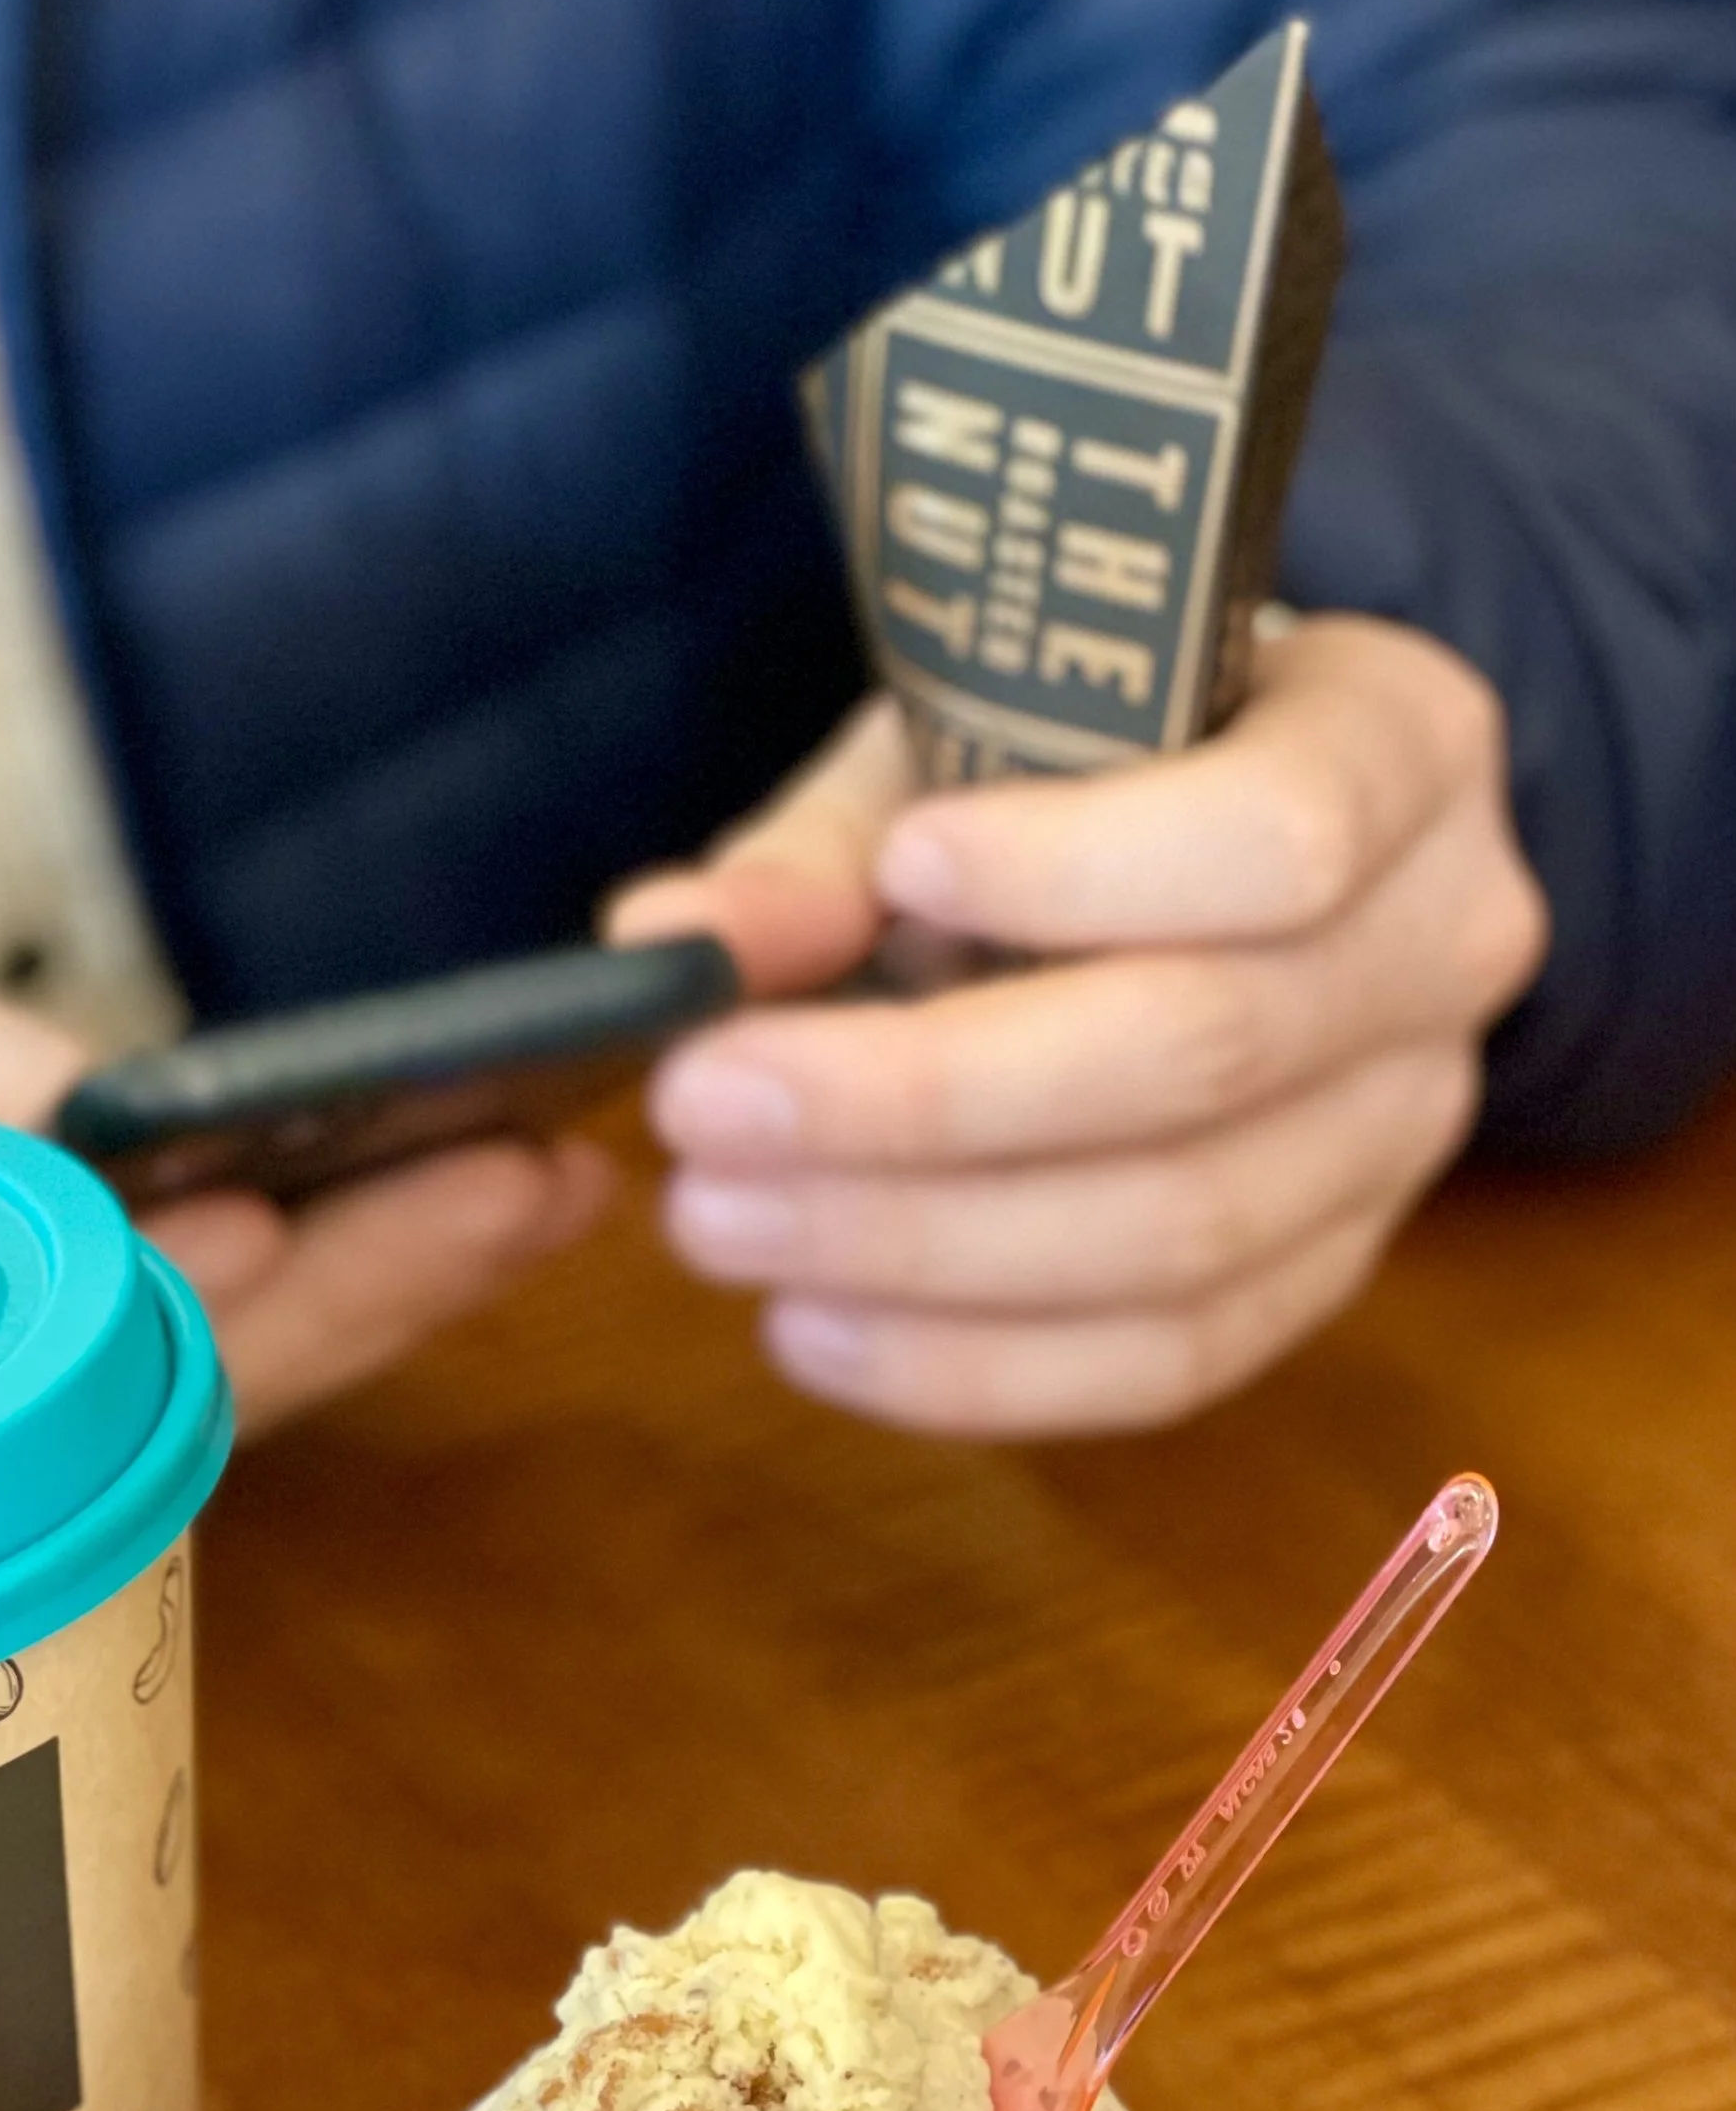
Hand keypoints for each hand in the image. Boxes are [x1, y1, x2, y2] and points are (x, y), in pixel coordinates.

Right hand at [0, 918, 610, 1437]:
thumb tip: (98, 1116)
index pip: (53, 1364)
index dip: (177, 1307)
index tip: (280, 1237)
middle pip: (203, 1379)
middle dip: (374, 1283)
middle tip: (533, 1184)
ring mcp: (31, 1399)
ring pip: (243, 1374)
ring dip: (401, 1283)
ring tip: (547, 1181)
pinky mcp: (66, 1352)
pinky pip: (229, 1338)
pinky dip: (350, 1274)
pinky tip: (461, 1199)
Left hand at [608, 614, 1547, 1435]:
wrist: (1215, 861)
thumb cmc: (1077, 773)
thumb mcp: (959, 746)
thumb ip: (824, 847)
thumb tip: (666, 948)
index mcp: (1398, 744)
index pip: (1280, 834)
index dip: (1080, 872)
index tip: (897, 875)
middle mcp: (1444, 946)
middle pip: (1202, 1053)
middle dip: (922, 1099)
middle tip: (702, 1105)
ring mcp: (1404, 1131)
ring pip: (1177, 1234)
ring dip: (915, 1249)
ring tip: (717, 1221)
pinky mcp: (1328, 1275)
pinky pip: (1166, 1363)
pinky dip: (971, 1367)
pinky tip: (809, 1331)